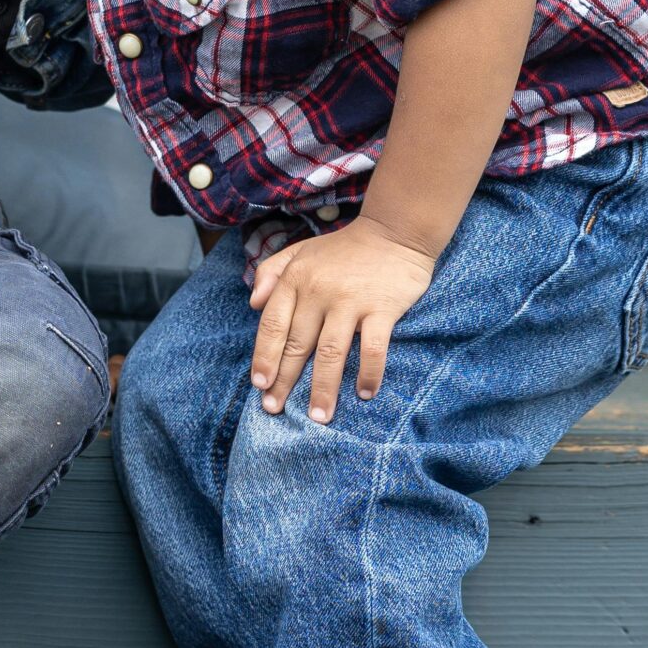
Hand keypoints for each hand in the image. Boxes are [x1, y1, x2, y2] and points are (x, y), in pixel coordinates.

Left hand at [248, 214, 434, 423]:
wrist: (395, 230)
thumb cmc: (343, 247)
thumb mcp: (300, 251)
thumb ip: (271, 272)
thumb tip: (252, 303)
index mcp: (296, 279)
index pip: (273, 324)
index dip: (264, 356)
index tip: (259, 384)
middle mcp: (319, 292)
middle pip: (298, 345)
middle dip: (285, 381)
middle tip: (275, 410)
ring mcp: (351, 301)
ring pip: (331, 353)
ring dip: (323, 389)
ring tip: (318, 417)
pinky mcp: (382, 309)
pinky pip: (373, 348)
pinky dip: (369, 373)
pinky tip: (365, 394)